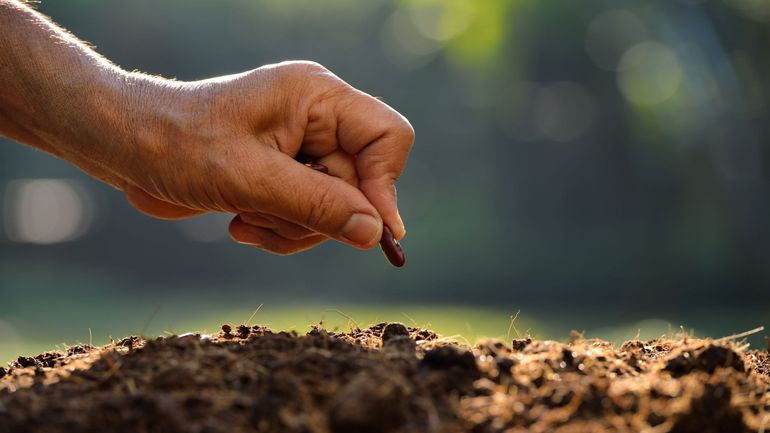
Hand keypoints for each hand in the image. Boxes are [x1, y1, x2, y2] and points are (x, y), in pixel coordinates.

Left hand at [120, 61, 413, 253]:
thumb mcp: (250, 180)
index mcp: (317, 97)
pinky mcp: (287, 171)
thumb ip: (317, 205)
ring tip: (244, 218)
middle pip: (361, 184)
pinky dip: (279, 229)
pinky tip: (241, 222)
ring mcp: (304, 145)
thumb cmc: (179, 146)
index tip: (367, 231)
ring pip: (337, 208)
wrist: (126, 145)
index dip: (384, 186)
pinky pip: (309, 215)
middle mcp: (319, 117)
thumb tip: (375, 233)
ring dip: (291, 227)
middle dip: (315, 215)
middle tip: (266, 216)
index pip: (388, 136)